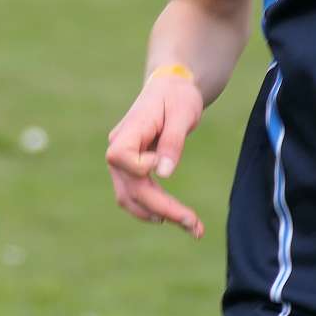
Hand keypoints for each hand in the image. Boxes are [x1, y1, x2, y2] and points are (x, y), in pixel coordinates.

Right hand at [106, 70, 206, 236]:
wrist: (171, 88)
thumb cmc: (178, 96)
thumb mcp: (183, 113)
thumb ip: (173, 142)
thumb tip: (165, 174)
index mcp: (129, 129)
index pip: (119, 157)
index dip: (139, 167)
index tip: (159, 161)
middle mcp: (119, 147)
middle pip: (130, 188)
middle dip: (162, 208)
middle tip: (195, 225)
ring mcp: (122, 161)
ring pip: (130, 198)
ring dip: (158, 214)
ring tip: (192, 227)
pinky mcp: (131, 169)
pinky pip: (137, 195)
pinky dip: (154, 209)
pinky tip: (178, 217)